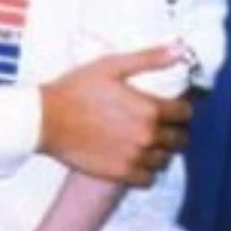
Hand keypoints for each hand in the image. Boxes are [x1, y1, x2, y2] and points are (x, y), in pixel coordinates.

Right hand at [39, 46, 192, 187]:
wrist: (45, 120)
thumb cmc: (76, 90)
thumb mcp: (111, 66)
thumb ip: (149, 59)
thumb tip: (179, 50)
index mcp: (149, 109)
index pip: (185, 113)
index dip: (180, 108)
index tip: (171, 107)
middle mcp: (147, 136)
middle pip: (179, 139)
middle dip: (173, 130)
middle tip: (158, 124)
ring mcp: (134, 157)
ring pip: (165, 160)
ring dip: (161, 151)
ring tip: (145, 142)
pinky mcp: (120, 174)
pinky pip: (149, 179)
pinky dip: (147, 171)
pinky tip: (135, 158)